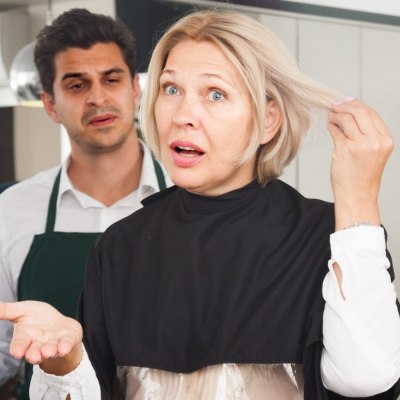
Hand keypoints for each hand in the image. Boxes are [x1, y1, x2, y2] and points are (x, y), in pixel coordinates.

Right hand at [0, 301, 81, 368]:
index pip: (20, 344)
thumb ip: (6, 310)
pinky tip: (64, 349)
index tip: (17, 353)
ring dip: (50, 351)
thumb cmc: (36, 317)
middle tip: (33, 356)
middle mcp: (39, 343)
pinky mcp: (68, 340)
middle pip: (35, 351)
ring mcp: (54, 343)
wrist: (57, 324)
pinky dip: (66, 346)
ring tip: (49, 351)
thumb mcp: (22, 310)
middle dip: (34, 354)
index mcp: (26, 337)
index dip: (18, 348)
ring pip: (51, 349)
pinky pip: (67, 344)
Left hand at [328, 98, 392, 229]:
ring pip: (346, 119)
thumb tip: (350, 112)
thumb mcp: (371, 152)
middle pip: (359, 112)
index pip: (371, 113)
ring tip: (330, 116)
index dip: (357, 105)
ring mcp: (360, 145)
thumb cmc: (362, 175)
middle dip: (345, 105)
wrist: (357, 195)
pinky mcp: (345, 149)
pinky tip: (330, 125)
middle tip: (334, 105)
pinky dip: (331, 125)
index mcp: (385, 140)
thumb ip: (365, 133)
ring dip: (336, 115)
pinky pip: (336, 131)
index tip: (346, 101)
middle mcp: (375, 141)